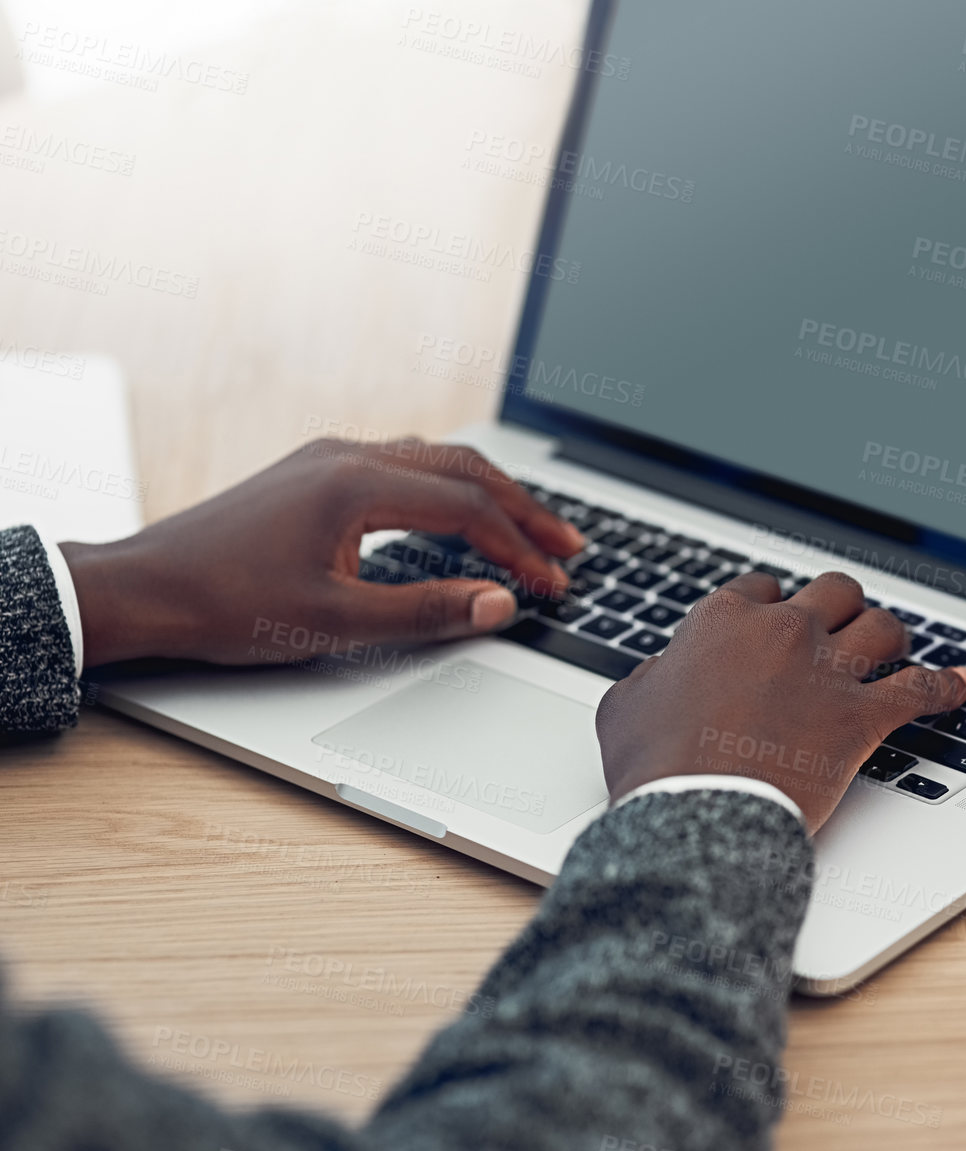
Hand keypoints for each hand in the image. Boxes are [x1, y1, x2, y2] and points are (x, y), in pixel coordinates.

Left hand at [60, 438, 582, 667]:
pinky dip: (449, 489)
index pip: (469, 509)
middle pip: (464, 470)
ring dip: (489, 494)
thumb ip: (427, 610)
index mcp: (357, 484)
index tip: (551, 585)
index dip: (520, 550)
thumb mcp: (335, 622)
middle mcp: (347, 456)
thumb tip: (499, 603)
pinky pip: (403, 465)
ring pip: (435, 460)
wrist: (140, 589)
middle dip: (523, 509)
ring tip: (529, 528)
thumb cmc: (225, 606)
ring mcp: (328, 458)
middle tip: (569, 547)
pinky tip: (458, 514)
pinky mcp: (313, 472)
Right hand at [595, 571, 965, 830]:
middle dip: (840, 608)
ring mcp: (828, 671)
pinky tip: (962, 684)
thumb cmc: (654, 766)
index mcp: (723, 619)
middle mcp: (783, 631)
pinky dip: (948, 685)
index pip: (762, 589)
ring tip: (891, 652)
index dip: (772, 608)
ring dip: (888, 639)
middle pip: (834, 591)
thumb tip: (664, 673)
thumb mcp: (625, 705)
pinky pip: (922, 689)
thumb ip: (652, 675)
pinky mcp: (862, 716)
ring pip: (882, 628)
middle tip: (840, 631)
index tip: (775, 627)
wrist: (693, 815)